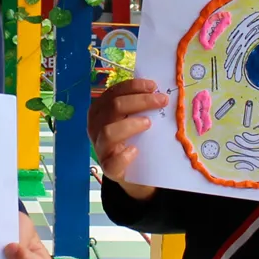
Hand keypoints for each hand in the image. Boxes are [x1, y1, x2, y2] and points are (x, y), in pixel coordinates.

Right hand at [88, 78, 168, 199]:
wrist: (134, 173)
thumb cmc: (134, 139)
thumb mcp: (133, 119)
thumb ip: (139, 106)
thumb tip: (158, 90)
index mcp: (100, 110)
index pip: (113, 93)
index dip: (133, 86)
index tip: (153, 86)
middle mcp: (96, 126)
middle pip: (113, 107)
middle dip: (139, 101)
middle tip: (162, 101)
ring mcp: (100, 148)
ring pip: (108, 132)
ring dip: (130, 125)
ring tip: (148, 123)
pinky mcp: (108, 169)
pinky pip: (112, 163)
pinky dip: (124, 156)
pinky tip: (136, 151)